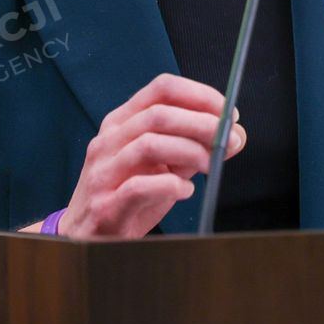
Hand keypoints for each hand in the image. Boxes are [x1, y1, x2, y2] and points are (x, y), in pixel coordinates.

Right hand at [58, 73, 244, 238]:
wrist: (87, 235)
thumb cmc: (128, 195)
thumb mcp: (164, 164)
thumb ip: (195, 147)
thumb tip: (236, 135)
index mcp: (122, 121)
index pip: (162, 88)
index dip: (200, 95)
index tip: (227, 112)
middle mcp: (109, 140)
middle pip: (159, 114)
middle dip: (202, 123)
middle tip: (229, 138)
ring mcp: (104, 171)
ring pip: (149, 144)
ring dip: (190, 152)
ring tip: (210, 166)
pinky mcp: (105, 204)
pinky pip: (140, 186)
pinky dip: (171, 186)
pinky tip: (185, 191)